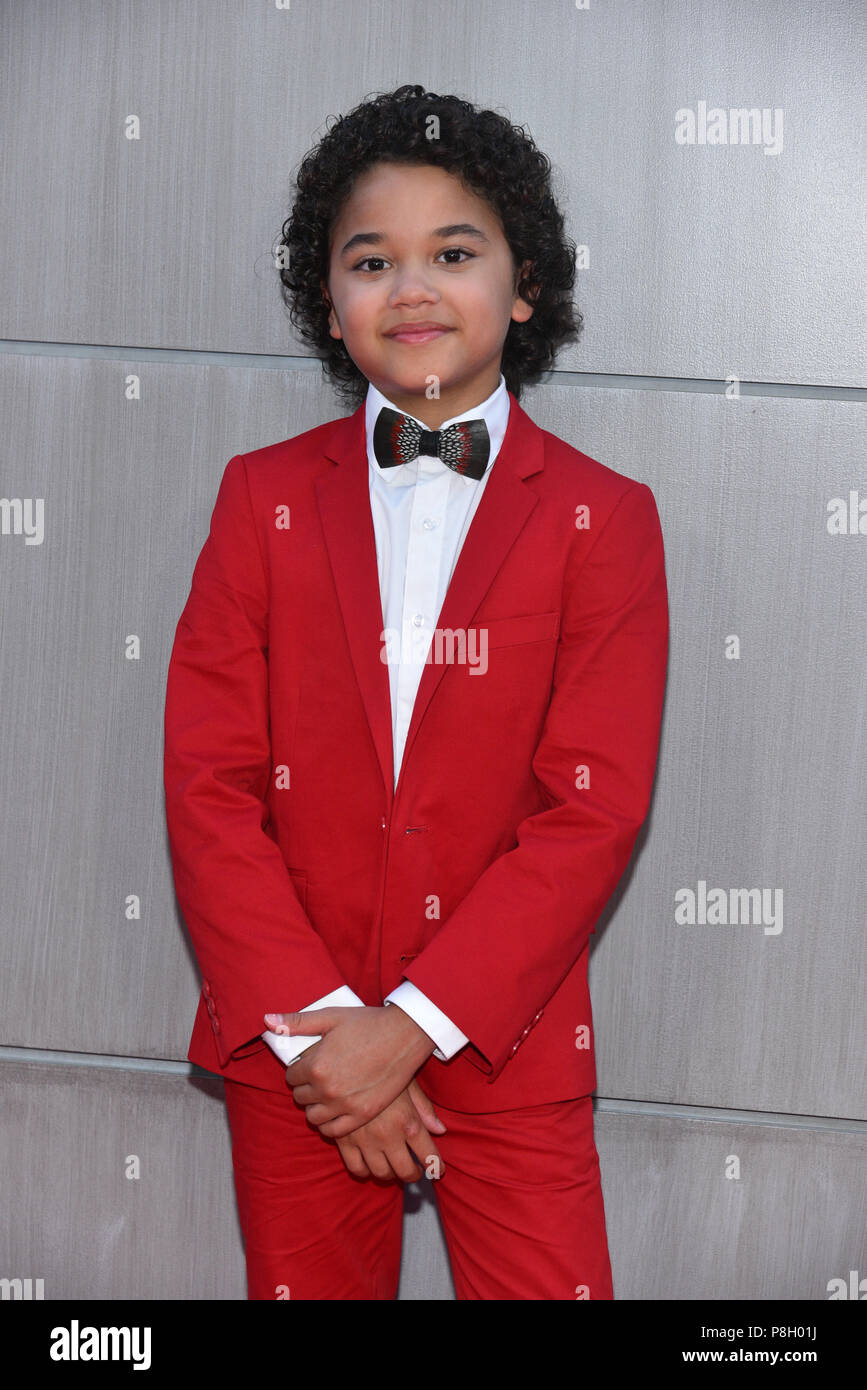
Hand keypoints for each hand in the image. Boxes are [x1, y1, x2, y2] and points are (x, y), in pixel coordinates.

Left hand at [265, 1004, 435, 1137]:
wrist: (404, 1035)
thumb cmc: (367, 1023)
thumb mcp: (330, 1017)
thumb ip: (296, 1022)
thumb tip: (266, 1020)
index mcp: (316, 1065)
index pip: (291, 1077)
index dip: (298, 1070)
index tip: (308, 1065)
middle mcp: (326, 1089)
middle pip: (300, 1098)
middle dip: (305, 1087)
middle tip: (319, 1078)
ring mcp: (344, 1105)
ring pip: (313, 1117)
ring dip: (315, 1106)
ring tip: (326, 1094)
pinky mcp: (362, 1115)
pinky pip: (333, 1131)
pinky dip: (329, 1124)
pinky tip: (335, 1111)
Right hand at [333, 1078, 446, 1182]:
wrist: (348, 1061)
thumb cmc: (383, 1068)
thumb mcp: (409, 1083)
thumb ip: (425, 1109)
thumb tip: (441, 1130)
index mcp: (408, 1122)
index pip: (428, 1156)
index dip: (435, 1167)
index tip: (438, 1170)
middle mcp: (388, 1136)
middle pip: (405, 1171)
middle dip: (414, 1174)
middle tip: (416, 1171)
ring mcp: (365, 1140)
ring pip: (381, 1173)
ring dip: (390, 1175)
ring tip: (394, 1167)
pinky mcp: (344, 1140)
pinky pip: (356, 1168)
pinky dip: (365, 1171)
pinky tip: (370, 1164)